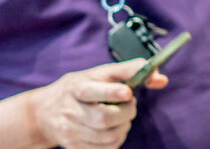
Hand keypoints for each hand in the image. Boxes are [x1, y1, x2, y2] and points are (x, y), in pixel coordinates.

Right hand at [31, 59, 167, 148]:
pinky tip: (115, 129)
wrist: (45, 112)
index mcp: (76, 87)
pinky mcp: (74, 146)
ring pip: (107, 136)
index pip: (90, 91)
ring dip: (124, 126)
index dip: (111, 92)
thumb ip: (132, 70)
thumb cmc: (81, 87)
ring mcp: (71, 131)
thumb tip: (161, 79)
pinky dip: (116, 140)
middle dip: (126, 112)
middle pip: (103, 118)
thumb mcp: (101, 73)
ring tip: (123, 116)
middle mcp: (71, 110)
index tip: (127, 92)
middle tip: (130, 104)